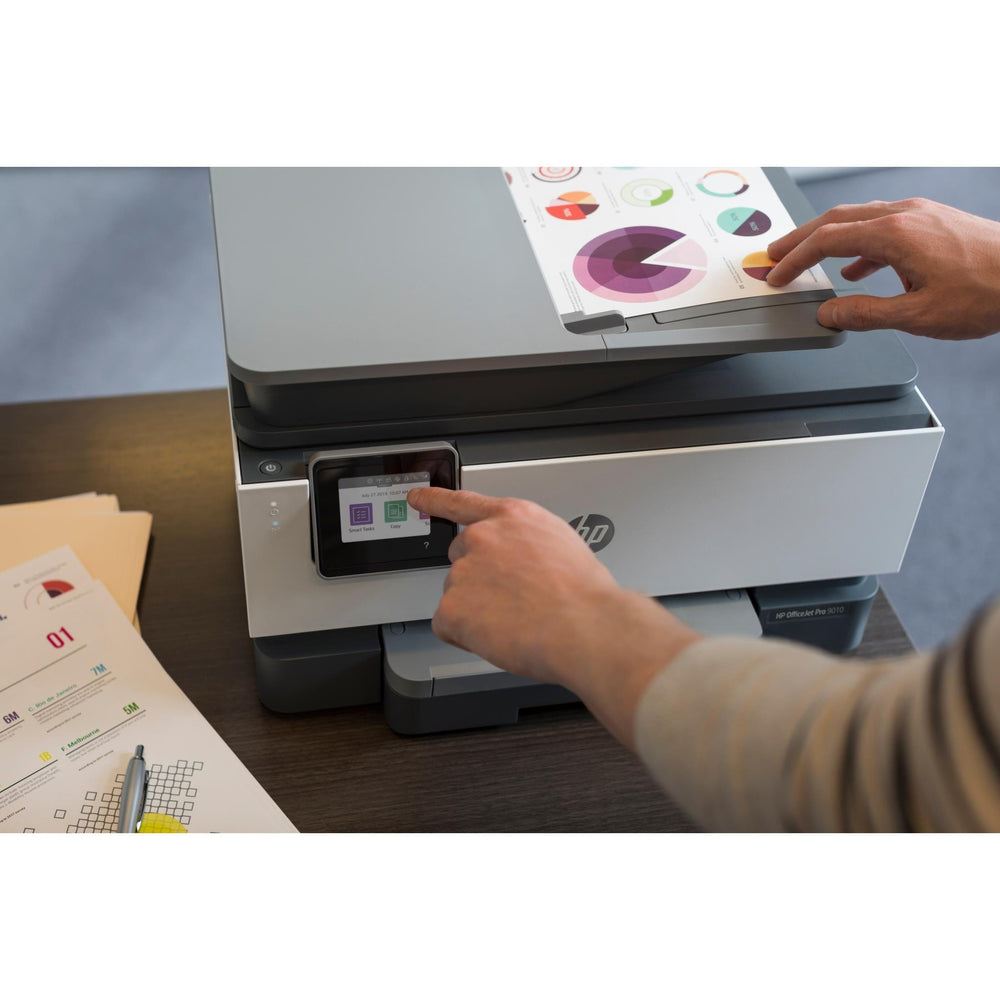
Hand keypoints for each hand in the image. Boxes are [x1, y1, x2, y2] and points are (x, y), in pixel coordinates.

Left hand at [407, 487, 700, 746]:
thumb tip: (522, 561)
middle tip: (512, 601)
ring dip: (478, 611)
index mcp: (512, 517)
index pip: (463, 502)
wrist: (587, 626)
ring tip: (517, 621)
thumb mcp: (562, 544)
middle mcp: (483, 537)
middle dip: (479, 580)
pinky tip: (498, 636)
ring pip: (458, 596)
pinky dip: (467, 637)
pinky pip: (448, 626)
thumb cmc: (585, 594)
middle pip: (461, 559)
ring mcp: (464, 570)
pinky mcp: (452, 606)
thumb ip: (528, 543)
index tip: (416, 497)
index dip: (434, 499)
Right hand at [766, 198, 999, 339]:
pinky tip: (858, 268)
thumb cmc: (988, 291)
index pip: (826, 241)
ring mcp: (921, 214)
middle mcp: (905, 215)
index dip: (795, 260)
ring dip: (828, 238)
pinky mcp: (934, 222)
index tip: (776, 275)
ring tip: (809, 258)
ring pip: (859, 218)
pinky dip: (859, 244)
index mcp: (895, 234)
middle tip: (775, 254)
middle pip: (836, 219)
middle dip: (800, 238)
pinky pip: (884, 226)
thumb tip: (830, 312)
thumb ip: (866, 314)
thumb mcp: (918, 315)